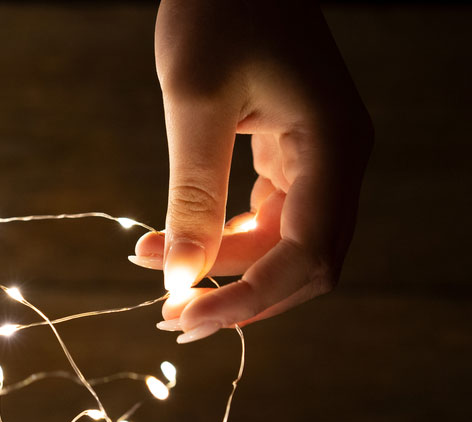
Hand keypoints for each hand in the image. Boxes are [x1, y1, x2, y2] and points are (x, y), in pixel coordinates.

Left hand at [130, 0, 372, 341]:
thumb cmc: (217, 11)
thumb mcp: (195, 102)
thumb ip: (193, 194)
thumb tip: (182, 277)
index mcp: (333, 147)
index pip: (305, 256)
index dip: (249, 300)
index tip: (185, 318)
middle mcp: (338, 160)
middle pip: (304, 264)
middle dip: (239, 296)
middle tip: (170, 317)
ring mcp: (319, 158)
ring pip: (283, 245)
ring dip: (225, 268)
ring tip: (156, 269)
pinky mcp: (291, 153)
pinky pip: (269, 218)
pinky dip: (227, 240)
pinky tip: (180, 244)